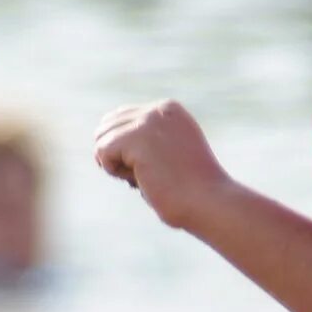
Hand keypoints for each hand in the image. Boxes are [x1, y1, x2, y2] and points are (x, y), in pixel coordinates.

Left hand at [94, 100, 232, 230]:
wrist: (209, 202)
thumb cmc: (190, 190)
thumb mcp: (170, 155)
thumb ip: (146, 141)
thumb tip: (102, 142)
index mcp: (169, 110)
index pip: (122, 118)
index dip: (124, 148)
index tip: (150, 168)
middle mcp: (159, 109)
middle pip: (107, 124)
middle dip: (116, 153)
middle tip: (143, 174)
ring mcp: (148, 120)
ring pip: (102, 137)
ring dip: (116, 163)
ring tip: (146, 177)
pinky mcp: (137, 137)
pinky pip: (102, 151)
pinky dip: (114, 170)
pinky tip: (141, 178)